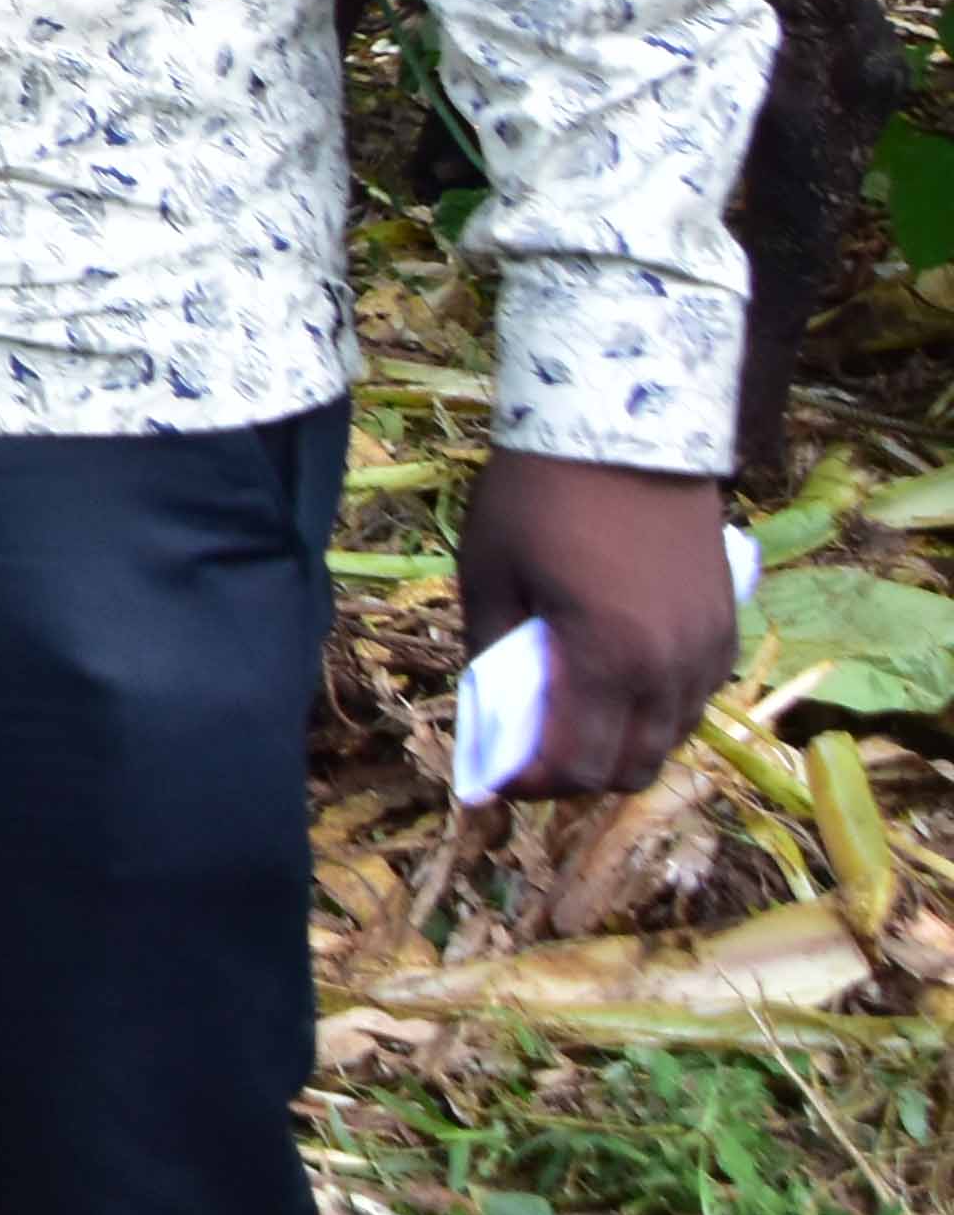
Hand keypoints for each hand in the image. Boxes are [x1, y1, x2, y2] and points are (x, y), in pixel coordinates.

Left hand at [456, 447, 741, 798]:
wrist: (625, 429)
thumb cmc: (540, 498)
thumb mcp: (491, 576)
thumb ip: (492, 653)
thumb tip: (487, 712)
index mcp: (606, 660)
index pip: (574, 763)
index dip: (531, 784)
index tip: (496, 779)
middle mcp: (669, 669)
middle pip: (632, 768)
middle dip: (577, 778)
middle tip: (532, 759)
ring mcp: (708, 649)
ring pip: (672, 738)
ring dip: (623, 747)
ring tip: (573, 725)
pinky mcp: (727, 626)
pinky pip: (696, 698)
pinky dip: (658, 711)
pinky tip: (618, 686)